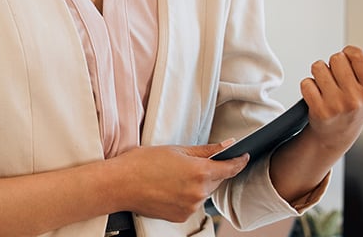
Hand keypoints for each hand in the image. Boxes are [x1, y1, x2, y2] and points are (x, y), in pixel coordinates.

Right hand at [107, 141, 248, 222]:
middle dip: (207, 171)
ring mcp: (190, 207)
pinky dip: (185, 196)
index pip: (230, 168)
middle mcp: (198, 192)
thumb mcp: (175, 150)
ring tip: (171, 176)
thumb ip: (205, 150)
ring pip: (202, 193)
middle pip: (215, 181)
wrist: (119, 184)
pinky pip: (191, 204)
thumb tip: (226, 145)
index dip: (238, 161)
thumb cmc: (142, 163)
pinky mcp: (180, 217)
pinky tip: (168, 187)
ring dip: (196, 184)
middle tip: (186, 163)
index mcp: (200, 172)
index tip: (242, 157)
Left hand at [299, 45, 362, 153]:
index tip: (349, 58)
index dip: (350, 52)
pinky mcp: (319, 110)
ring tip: (327, 83)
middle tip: (338, 75)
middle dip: (334, 63)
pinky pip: (306, 82)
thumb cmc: (359, 108)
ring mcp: (336, 105)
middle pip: (337, 58)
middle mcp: (355, 99)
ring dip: (320, 72)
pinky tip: (317, 93)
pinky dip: (309, 85)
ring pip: (319, 67)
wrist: (338, 134)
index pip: (359, 55)